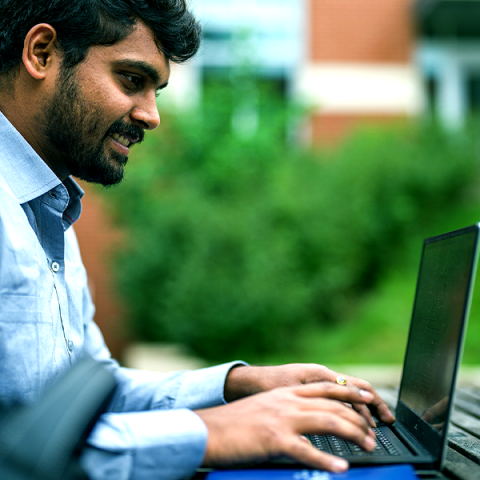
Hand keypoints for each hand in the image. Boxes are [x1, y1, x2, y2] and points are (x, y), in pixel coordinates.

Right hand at [196, 382, 376, 472]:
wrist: (209, 428)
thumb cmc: (235, 422)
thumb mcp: (265, 407)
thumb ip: (287, 409)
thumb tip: (306, 420)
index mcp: (286, 393)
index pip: (326, 388)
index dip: (350, 392)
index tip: (368, 398)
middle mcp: (287, 402)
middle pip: (332, 405)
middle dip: (357, 419)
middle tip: (372, 433)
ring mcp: (282, 419)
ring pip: (327, 421)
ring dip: (352, 434)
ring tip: (367, 447)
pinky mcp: (275, 440)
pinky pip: (307, 450)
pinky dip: (326, 460)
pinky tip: (340, 468)